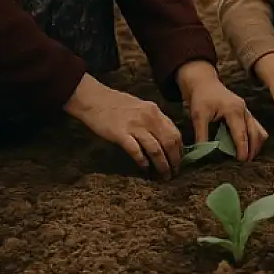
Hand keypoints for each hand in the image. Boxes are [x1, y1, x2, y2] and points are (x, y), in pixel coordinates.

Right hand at [63, 73, 182, 178]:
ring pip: (156, 149)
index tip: (180, 160)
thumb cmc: (116, 103)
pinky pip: (136, 151)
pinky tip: (145, 168)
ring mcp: (134, 126)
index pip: (174, 132)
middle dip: (174, 160)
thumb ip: (153, 120)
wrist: (93, 98)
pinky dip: (143, 161)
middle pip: (169, 142)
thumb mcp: (141, 106)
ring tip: (164, 175)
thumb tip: (165, 138)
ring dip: (162, 165)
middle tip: (175, 173)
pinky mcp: (120, 134)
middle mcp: (148, 118)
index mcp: (154, 111)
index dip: (180, 149)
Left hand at [177, 60, 267, 161]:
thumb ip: (202, 134)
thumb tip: (203, 152)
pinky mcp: (245, 112)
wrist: (204, 82)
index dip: (243, 148)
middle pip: (255, 133)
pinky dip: (254, 137)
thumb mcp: (198, 116)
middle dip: (253, 149)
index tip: (242, 161)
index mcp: (233, 110)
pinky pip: (256, 126)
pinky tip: (248, 146)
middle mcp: (244, 110)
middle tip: (246, 162)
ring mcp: (246, 110)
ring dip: (256, 144)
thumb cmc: (201, 97)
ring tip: (248, 156)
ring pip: (259, 130)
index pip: (241, 134)